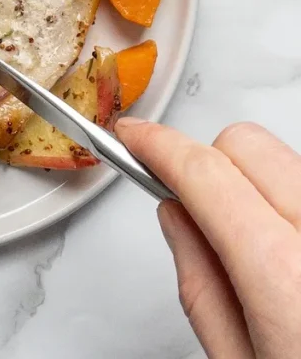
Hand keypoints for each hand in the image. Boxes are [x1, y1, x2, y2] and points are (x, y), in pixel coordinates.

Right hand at [118, 118, 300, 358]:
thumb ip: (200, 282)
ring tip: (261, 245)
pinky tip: (298, 255)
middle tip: (194, 203)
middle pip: (250, 145)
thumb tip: (178, 218)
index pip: (205, 171)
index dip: (158, 146)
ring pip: (294, 162)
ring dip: (261, 184)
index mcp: (286, 276)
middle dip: (209, 161)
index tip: (136, 139)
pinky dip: (299, 207)